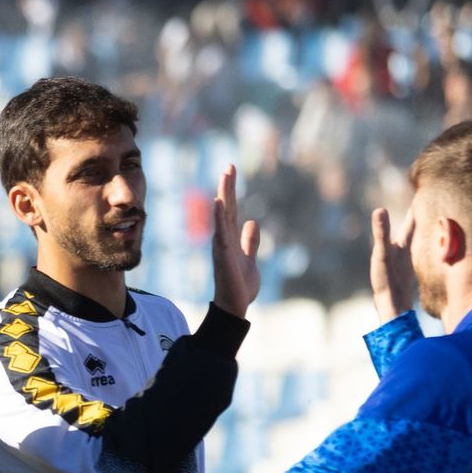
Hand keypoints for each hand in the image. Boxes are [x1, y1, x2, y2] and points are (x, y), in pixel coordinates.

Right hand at [210, 165, 259, 317]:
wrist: (236, 306)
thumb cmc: (240, 286)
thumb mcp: (249, 259)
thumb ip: (249, 242)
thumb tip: (252, 223)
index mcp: (230, 239)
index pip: (229, 210)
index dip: (230, 191)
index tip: (230, 171)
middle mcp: (223, 239)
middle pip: (224, 208)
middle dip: (227, 187)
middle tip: (229, 165)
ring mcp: (222, 246)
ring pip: (221, 216)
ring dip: (223, 196)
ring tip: (225, 176)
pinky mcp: (224, 255)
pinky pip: (221, 232)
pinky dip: (219, 217)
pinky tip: (219, 203)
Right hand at [369, 207, 414, 322]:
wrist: (394, 307)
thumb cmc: (389, 280)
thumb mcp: (382, 253)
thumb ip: (381, 232)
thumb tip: (379, 209)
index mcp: (405, 244)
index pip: (413, 219)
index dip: (416, 206)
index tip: (421, 191)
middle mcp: (409, 251)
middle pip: (415, 228)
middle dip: (417, 215)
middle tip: (422, 200)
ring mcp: (407, 261)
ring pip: (415, 241)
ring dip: (417, 230)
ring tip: (420, 220)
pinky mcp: (405, 271)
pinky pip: (412, 253)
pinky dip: (413, 246)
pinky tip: (412, 250)